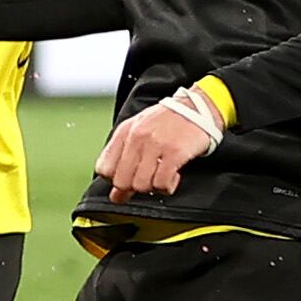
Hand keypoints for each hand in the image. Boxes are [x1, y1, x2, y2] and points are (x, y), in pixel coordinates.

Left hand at [94, 93, 218, 196]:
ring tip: (162, 176)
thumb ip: (123, 155)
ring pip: (141, 185)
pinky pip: (162, 184)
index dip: (113, 181)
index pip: (104, 169)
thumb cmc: (167, 121)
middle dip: (132, 189)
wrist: (197, 107)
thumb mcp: (138, 129)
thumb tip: (115, 193)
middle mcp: (137, 138)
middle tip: (146, 182)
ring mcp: (155, 145)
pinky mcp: (174, 153)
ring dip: (153, 188)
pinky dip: (167, 187)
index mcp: (124, 132)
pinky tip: (173, 176)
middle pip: (122, 181)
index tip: (125, 182)